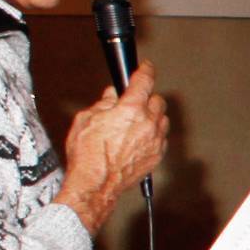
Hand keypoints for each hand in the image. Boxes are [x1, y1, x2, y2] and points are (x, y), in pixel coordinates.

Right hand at [58, 67, 167, 230]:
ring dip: (153, 116)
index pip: (144, 81)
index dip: (145, 70)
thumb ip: (102, 104)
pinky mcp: (157, 156)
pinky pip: (162, 138)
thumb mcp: (86, 119)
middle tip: (134, 99)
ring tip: (136, 120)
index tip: (146, 67)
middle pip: (157, 101)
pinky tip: (140, 137)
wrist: (96, 183)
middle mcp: (148, 123)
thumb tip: (111, 96)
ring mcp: (155, 140)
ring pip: (163, 120)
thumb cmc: (88, 154)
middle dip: (147, 97)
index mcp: (130, 109)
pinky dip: (154, 133)